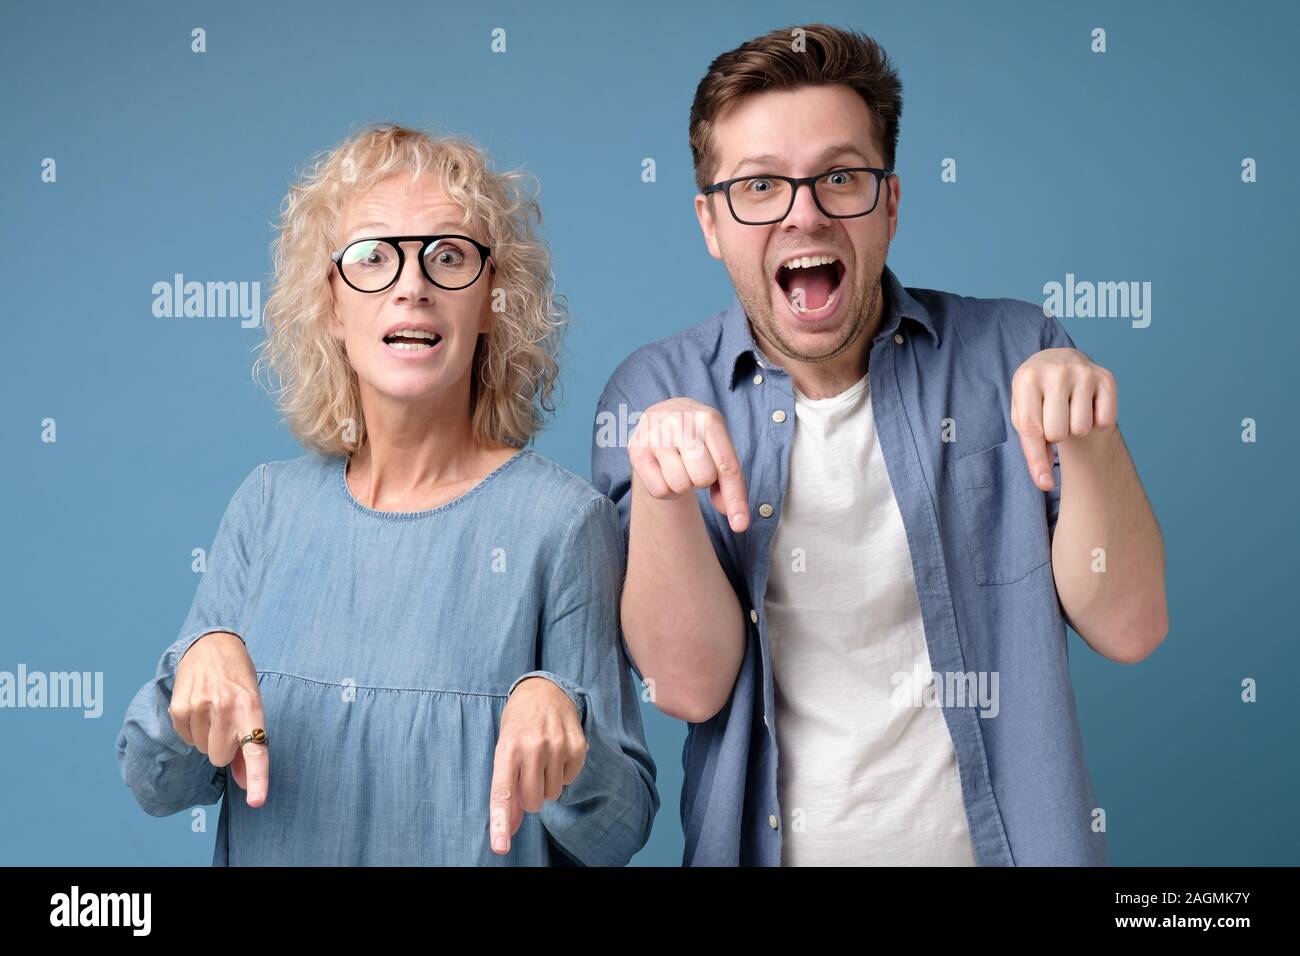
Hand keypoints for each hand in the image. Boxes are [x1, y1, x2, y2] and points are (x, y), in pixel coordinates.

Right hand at [170, 630, 268, 806]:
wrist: (212, 646)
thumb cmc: (238, 682)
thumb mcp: (254, 707)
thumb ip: (250, 748)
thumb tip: (246, 785)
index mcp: (252, 708)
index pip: (256, 750)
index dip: (257, 778)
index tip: (256, 801)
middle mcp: (227, 707)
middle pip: (219, 758)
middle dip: (222, 749)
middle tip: (225, 723)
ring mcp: (201, 706)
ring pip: (201, 749)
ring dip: (205, 736)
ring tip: (212, 709)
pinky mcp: (179, 707)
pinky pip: (185, 738)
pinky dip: (191, 730)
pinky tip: (197, 708)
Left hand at [488, 677, 586, 854]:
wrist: (544, 690)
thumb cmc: (518, 725)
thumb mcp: (504, 751)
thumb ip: (506, 790)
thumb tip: (508, 829)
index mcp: (507, 748)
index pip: (502, 792)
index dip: (501, 822)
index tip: (501, 847)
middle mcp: (532, 746)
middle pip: (533, 801)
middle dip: (529, 798)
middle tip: (527, 776)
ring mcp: (557, 745)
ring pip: (553, 793)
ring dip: (547, 784)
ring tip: (542, 759)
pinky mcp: (577, 746)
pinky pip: (570, 779)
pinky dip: (563, 773)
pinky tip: (557, 753)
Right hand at [629, 397, 748, 530]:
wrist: (663, 414)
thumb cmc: (698, 438)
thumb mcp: (719, 449)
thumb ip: (729, 483)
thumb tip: (737, 521)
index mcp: (709, 420)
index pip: (727, 467)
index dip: (736, 499)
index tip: (740, 526)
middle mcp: (681, 422)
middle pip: (703, 478)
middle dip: (702, 479)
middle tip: (694, 464)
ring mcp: (656, 435)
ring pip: (680, 485)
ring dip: (683, 484)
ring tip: (679, 466)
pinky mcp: (637, 450)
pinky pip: (660, 490)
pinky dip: (666, 489)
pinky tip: (664, 470)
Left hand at [1010, 348, 1117, 490]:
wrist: (1057, 362)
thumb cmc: (1036, 399)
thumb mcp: (1023, 415)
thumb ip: (1032, 447)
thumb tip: (1046, 482)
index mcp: (1025, 379)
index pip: (1031, 428)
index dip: (1037, 460)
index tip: (1045, 484)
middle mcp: (1055, 370)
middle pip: (1057, 433)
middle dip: (1054, 436)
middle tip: (1053, 418)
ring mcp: (1083, 371)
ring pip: (1081, 428)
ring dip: (1074, 428)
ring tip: (1068, 410)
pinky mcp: (1106, 377)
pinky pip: (1105, 421)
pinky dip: (1096, 421)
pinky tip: (1086, 406)